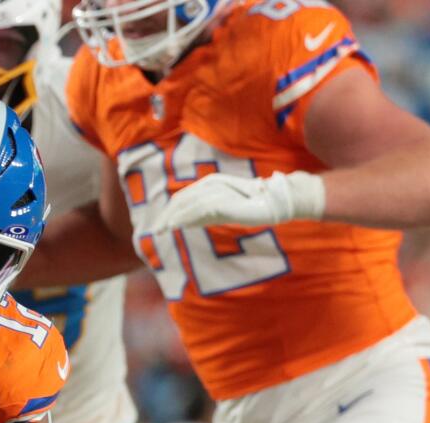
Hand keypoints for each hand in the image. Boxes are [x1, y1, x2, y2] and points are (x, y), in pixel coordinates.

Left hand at [156, 171, 324, 232]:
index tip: (158, 227)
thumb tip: (181, 223)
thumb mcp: (221, 212)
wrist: (275, 202)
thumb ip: (202, 215)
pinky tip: (173, 226)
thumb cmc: (251, 206)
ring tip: (159, 231)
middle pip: (180, 200)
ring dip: (170, 218)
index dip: (168, 212)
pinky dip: (183, 218)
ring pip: (186, 205)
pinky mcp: (222, 200)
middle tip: (154, 231)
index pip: (183, 198)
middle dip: (165, 216)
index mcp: (209, 185)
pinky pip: (198, 209)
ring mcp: (217, 191)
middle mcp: (210, 184)